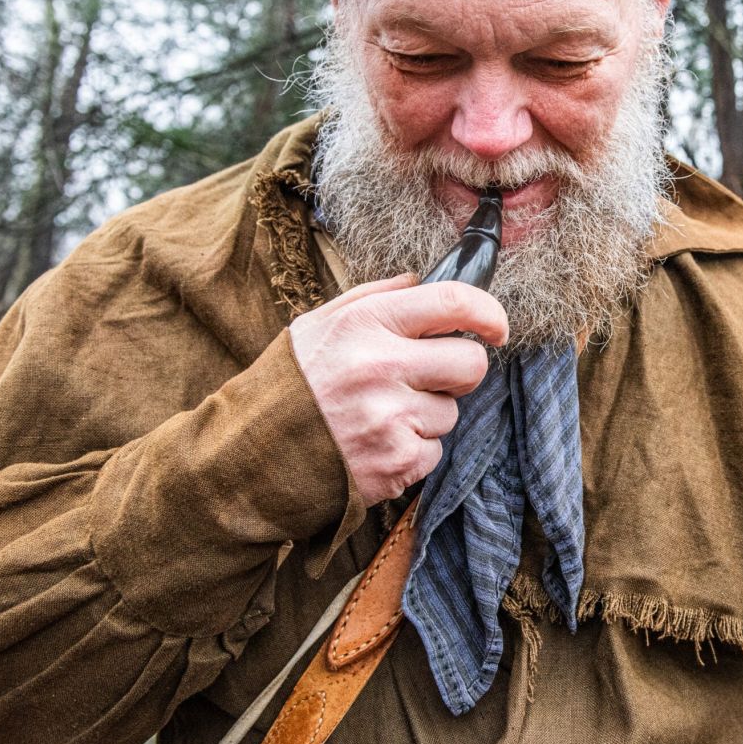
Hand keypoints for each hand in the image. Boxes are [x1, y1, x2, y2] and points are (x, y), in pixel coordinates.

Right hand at [289, 274, 508, 506]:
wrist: (246, 459)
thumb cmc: (288, 386)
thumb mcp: (318, 325)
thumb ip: (374, 297)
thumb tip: (422, 282)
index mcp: (365, 323)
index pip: (453, 302)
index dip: (489, 313)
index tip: (496, 327)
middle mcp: (380, 367)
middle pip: (472, 364)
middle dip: (459, 371)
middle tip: (430, 378)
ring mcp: (390, 418)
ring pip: (452, 412)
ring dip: (427, 416)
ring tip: (380, 416)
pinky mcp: (396, 462)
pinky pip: (434, 451)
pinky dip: (413, 451)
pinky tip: (376, 445)